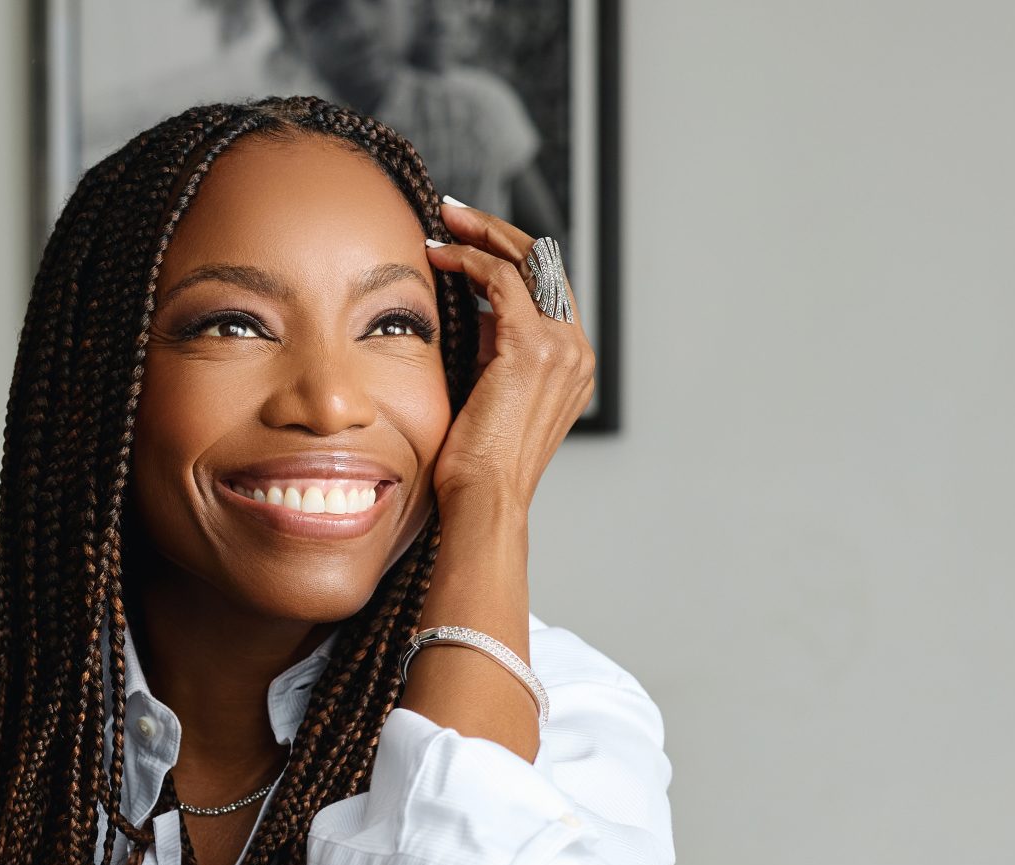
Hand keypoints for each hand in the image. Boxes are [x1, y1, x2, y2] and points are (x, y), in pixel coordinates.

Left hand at [422, 197, 592, 517]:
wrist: (484, 499)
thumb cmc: (475, 465)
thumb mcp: (490, 397)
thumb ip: (493, 356)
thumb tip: (474, 319)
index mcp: (571, 364)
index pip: (547, 289)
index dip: (509, 257)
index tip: (468, 242)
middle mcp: (575, 350)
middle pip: (546, 264)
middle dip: (498, 232)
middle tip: (455, 214)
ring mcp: (561, 346)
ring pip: (528, 261)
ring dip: (483, 235)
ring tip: (444, 222)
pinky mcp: (532, 345)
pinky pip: (502, 280)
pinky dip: (470, 260)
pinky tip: (439, 255)